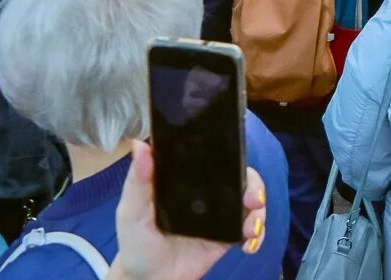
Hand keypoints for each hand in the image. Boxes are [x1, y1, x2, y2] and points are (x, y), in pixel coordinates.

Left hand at [106, 142, 266, 279]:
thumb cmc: (136, 242)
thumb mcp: (132, 211)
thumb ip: (138, 181)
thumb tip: (140, 145)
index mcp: (186, 178)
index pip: (213, 158)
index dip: (231, 154)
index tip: (238, 160)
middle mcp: (207, 192)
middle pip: (240, 177)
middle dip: (254, 184)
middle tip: (253, 199)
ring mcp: (219, 214)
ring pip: (249, 201)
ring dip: (259, 209)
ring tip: (252, 227)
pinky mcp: (227, 236)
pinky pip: (249, 229)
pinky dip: (257, 233)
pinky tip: (249, 244)